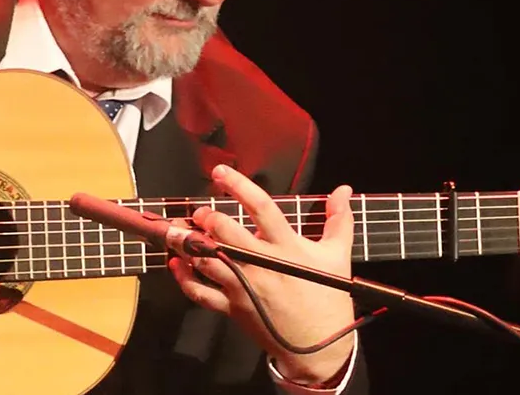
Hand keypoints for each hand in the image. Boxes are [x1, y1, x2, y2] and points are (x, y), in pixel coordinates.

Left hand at [169, 164, 355, 385]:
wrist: (320, 346)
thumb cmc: (328, 297)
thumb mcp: (338, 255)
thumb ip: (339, 219)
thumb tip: (343, 190)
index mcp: (287, 247)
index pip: (261, 208)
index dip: (239, 186)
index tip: (220, 172)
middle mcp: (261, 264)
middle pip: (225, 233)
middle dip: (206, 217)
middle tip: (201, 212)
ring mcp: (244, 287)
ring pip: (206, 260)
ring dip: (188, 243)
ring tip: (180, 230)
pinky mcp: (233, 308)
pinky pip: (200, 293)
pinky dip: (183, 279)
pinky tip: (176, 264)